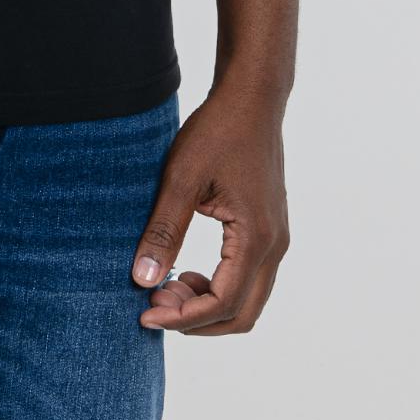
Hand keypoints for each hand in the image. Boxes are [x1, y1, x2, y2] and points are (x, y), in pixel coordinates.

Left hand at [130, 87, 290, 335]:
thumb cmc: (217, 132)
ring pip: (248, 299)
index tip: (144, 314)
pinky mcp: (270, 229)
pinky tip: (187, 270)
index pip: (222, 303)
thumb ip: (163, 231)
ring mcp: (276, 239)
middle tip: (154, 303)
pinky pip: (250, 278)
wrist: (251, 100)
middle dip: (196, 319)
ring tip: (167, 286)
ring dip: (208, 305)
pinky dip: (220, 287)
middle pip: (242, 314)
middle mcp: (274, 246)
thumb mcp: (181, 179)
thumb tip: (143, 280)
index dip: (181, 317)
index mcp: (255, 237)